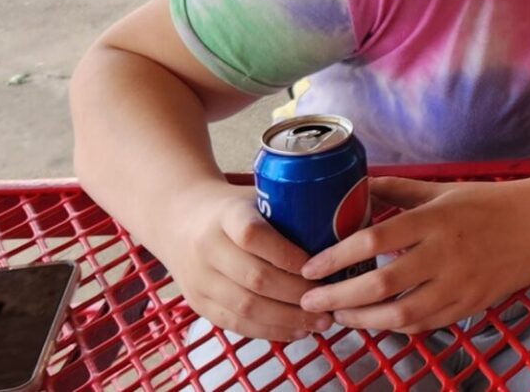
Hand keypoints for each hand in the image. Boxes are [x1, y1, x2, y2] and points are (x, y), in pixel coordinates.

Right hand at [144, 181, 327, 339]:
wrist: (177, 219)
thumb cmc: (233, 209)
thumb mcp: (256, 197)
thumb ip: (291, 210)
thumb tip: (351, 222)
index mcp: (226, 216)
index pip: (253, 236)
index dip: (287, 255)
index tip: (319, 266)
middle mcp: (207, 247)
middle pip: (254, 278)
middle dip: (298, 295)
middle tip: (331, 301)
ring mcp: (199, 278)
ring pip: (245, 306)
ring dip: (288, 318)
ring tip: (321, 322)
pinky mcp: (198, 302)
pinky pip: (235, 323)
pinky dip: (269, 331)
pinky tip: (297, 331)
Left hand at [298, 178, 529, 333]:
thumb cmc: (494, 203)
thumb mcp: (444, 189)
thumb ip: (399, 190)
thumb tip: (357, 187)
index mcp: (435, 220)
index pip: (373, 239)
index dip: (335, 258)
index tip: (311, 266)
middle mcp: (445, 254)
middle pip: (380, 285)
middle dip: (338, 298)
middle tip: (312, 299)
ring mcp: (460, 284)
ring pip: (400, 314)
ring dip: (362, 320)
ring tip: (340, 315)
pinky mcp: (472, 305)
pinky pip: (425, 324)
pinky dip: (396, 326)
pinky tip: (379, 321)